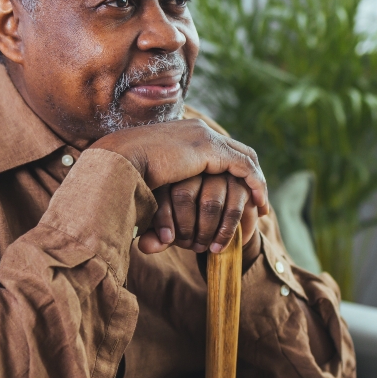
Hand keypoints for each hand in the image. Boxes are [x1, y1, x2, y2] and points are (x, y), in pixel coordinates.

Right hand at [90, 119, 268, 216]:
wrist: (115, 161)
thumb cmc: (119, 182)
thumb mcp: (147, 195)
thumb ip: (157, 214)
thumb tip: (148, 246)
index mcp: (184, 135)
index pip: (218, 148)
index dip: (232, 170)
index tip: (239, 194)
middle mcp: (198, 131)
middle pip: (237, 149)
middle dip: (251, 175)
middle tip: (258, 201)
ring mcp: (205, 137)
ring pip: (245, 158)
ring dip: (257, 183)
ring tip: (261, 207)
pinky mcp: (210, 149)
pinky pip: (244, 167)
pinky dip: (255, 185)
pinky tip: (258, 204)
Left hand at [137, 174, 263, 263]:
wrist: (220, 223)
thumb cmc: (189, 225)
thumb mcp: (171, 231)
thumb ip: (158, 237)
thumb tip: (145, 246)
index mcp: (171, 174)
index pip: (162, 192)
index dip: (162, 218)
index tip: (166, 239)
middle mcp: (193, 169)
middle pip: (183, 194)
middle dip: (185, 228)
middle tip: (188, 246)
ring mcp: (219, 173)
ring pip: (209, 203)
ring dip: (206, 231)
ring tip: (204, 248)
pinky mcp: (240, 184)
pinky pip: (233, 208)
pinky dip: (225, 230)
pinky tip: (219, 244)